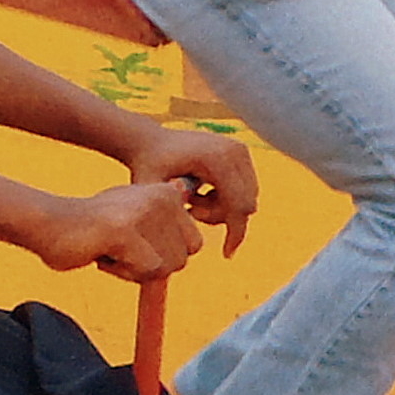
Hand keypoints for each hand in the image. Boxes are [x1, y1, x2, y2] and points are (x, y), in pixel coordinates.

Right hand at [35, 178, 206, 279]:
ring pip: (164, 268)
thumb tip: (187, 202)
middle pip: (181, 259)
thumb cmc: (94, 225)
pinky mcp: (124, 231)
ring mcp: (144, 213)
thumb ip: (163, 214)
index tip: (135, 241)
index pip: (194, 245)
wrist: (49, 223)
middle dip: (151, 265)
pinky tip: (102, 253)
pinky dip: (123, 272)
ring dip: (135, 270)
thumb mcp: (134, 212)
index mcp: (168, 193)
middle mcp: (161, 197)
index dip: (164, 255)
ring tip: (110, 248)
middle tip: (120, 247)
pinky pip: (145, 271)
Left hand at [122, 125, 256, 253]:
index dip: (235, 233)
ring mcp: (240, 149)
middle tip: (192, 213)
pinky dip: (226, 198)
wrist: (150, 140)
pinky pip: (245, 188)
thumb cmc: (147, 166)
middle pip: (247, 203)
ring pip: (247, 197)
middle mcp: (234, 151)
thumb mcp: (152, 191)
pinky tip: (200, 193)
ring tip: (192, 201)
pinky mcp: (240, 151)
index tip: (226, 254)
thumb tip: (191, 243)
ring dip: (223, 208)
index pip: (239, 205)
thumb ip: (170, 214)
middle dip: (223, 218)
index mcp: (216, 159)